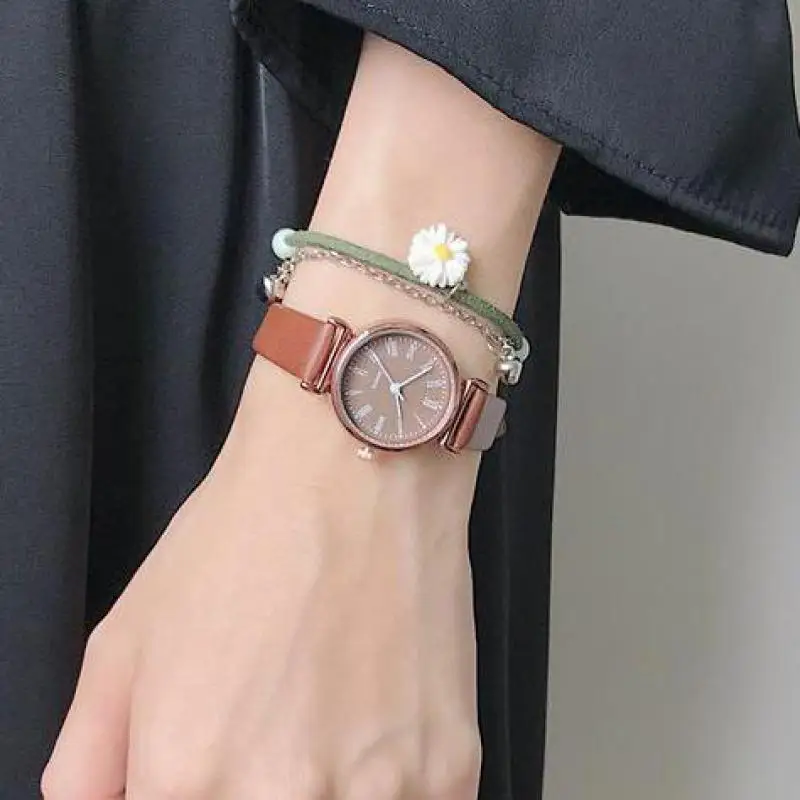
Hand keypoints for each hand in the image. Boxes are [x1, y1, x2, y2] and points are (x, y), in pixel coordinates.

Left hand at [42, 359, 482, 799]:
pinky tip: (377, 719)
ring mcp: (377, 789)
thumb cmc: (243, 538)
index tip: (214, 759)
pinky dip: (389, 780)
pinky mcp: (449, 766)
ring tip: (327, 720)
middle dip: (256, 788)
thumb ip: (87, 757)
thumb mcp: (127, 636)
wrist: (355, 473)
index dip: (192, 791)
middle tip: (269, 729)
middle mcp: (281, 797)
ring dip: (329, 788)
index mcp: (186, 774)